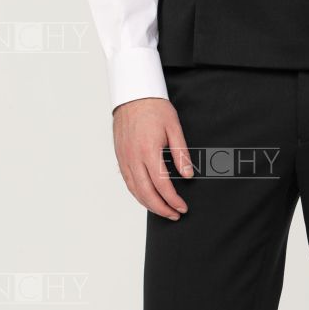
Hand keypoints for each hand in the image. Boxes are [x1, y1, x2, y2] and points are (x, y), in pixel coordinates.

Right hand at [112, 97, 192, 218]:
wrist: (133, 94)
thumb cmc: (154, 108)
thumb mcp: (174, 128)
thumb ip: (181, 154)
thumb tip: (188, 175)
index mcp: (148, 151)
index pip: (161, 184)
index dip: (173, 199)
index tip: (182, 207)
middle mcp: (133, 157)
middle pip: (146, 192)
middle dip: (161, 208)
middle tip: (174, 215)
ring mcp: (124, 158)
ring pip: (134, 190)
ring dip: (148, 204)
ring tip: (163, 210)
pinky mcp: (120, 157)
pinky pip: (128, 182)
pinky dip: (137, 194)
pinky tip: (147, 198)